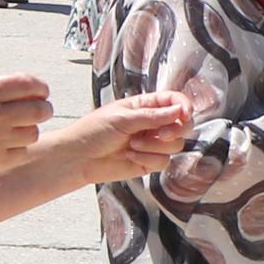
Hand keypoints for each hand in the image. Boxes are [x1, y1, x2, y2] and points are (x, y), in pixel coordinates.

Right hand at [0, 73, 52, 181]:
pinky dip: (18, 149)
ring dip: (28, 130)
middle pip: (40, 110)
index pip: (28, 84)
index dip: (40, 87)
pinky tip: (6, 146)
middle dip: (42, 108)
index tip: (40, 91)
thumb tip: (18, 90)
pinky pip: (22, 153)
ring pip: (33, 133)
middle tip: (37, 110)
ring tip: (15, 130)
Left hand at [40, 91, 196, 186]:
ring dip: (155, 146)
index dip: (184, 106)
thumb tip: (178, 111)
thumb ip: (152, 116)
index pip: (174, 101)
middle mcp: (152, 124)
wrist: (79, 157)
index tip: (184, 114)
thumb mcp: (123, 118)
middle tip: (162, 134)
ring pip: (175, 145)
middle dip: (176, 130)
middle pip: (183, 124)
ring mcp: (152, 143)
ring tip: (132, 145)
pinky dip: (148, 159)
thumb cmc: (93, 131)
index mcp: (145, 106)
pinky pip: (163, 162)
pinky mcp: (149, 161)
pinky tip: (130, 155)